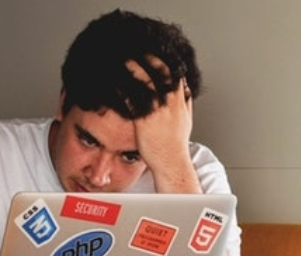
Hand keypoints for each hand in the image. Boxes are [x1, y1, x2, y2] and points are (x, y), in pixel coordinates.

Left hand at [125, 57, 199, 192]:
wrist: (171, 162)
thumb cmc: (175, 145)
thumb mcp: (186, 120)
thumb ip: (185, 103)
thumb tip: (186, 90)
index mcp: (180, 101)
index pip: (174, 72)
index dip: (164, 59)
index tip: (154, 51)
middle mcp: (170, 102)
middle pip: (160, 71)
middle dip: (148, 58)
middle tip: (136, 48)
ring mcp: (158, 110)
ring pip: (146, 81)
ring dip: (133, 67)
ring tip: (123, 58)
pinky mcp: (144, 120)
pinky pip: (132, 99)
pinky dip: (123, 88)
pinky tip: (114, 82)